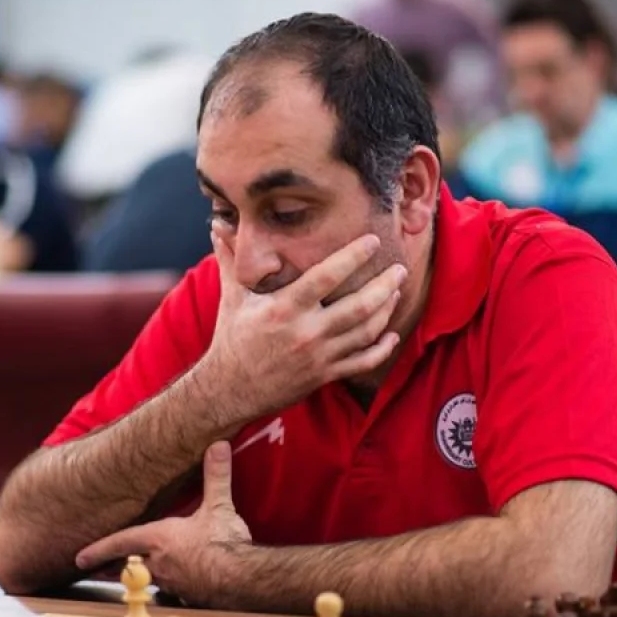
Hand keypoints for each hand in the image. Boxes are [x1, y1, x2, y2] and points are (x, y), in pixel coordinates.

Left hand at [74, 441, 251, 606]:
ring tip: (140, 575)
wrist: (242, 580)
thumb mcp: (219, 505)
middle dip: (114, 568)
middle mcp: (158, 563)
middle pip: (129, 566)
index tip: (79, 558)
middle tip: (99, 570)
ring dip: (143, 576)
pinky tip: (178, 586)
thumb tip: (219, 445)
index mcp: (159, 539)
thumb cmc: (225, 544)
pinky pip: (170, 593)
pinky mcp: (186, 598)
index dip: (98, 549)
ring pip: (148, 580)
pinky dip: (170, 589)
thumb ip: (216, 475)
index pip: (120, 542)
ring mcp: (171, 584)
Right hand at [200, 227, 404, 425]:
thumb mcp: (232, 298)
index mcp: (284, 309)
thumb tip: (217, 225)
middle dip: (384, 286)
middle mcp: (305, 333)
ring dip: (386, 311)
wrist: (229, 390)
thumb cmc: (232, 339)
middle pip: (358, 307)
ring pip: (365, 333)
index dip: (352, 257)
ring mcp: (318, 357)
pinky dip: (381, 349)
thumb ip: (230, 260)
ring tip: (396, 291)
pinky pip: (362, 363)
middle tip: (399, 269)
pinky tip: (391, 335)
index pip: (326, 277)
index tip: (372, 241)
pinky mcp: (324, 375)